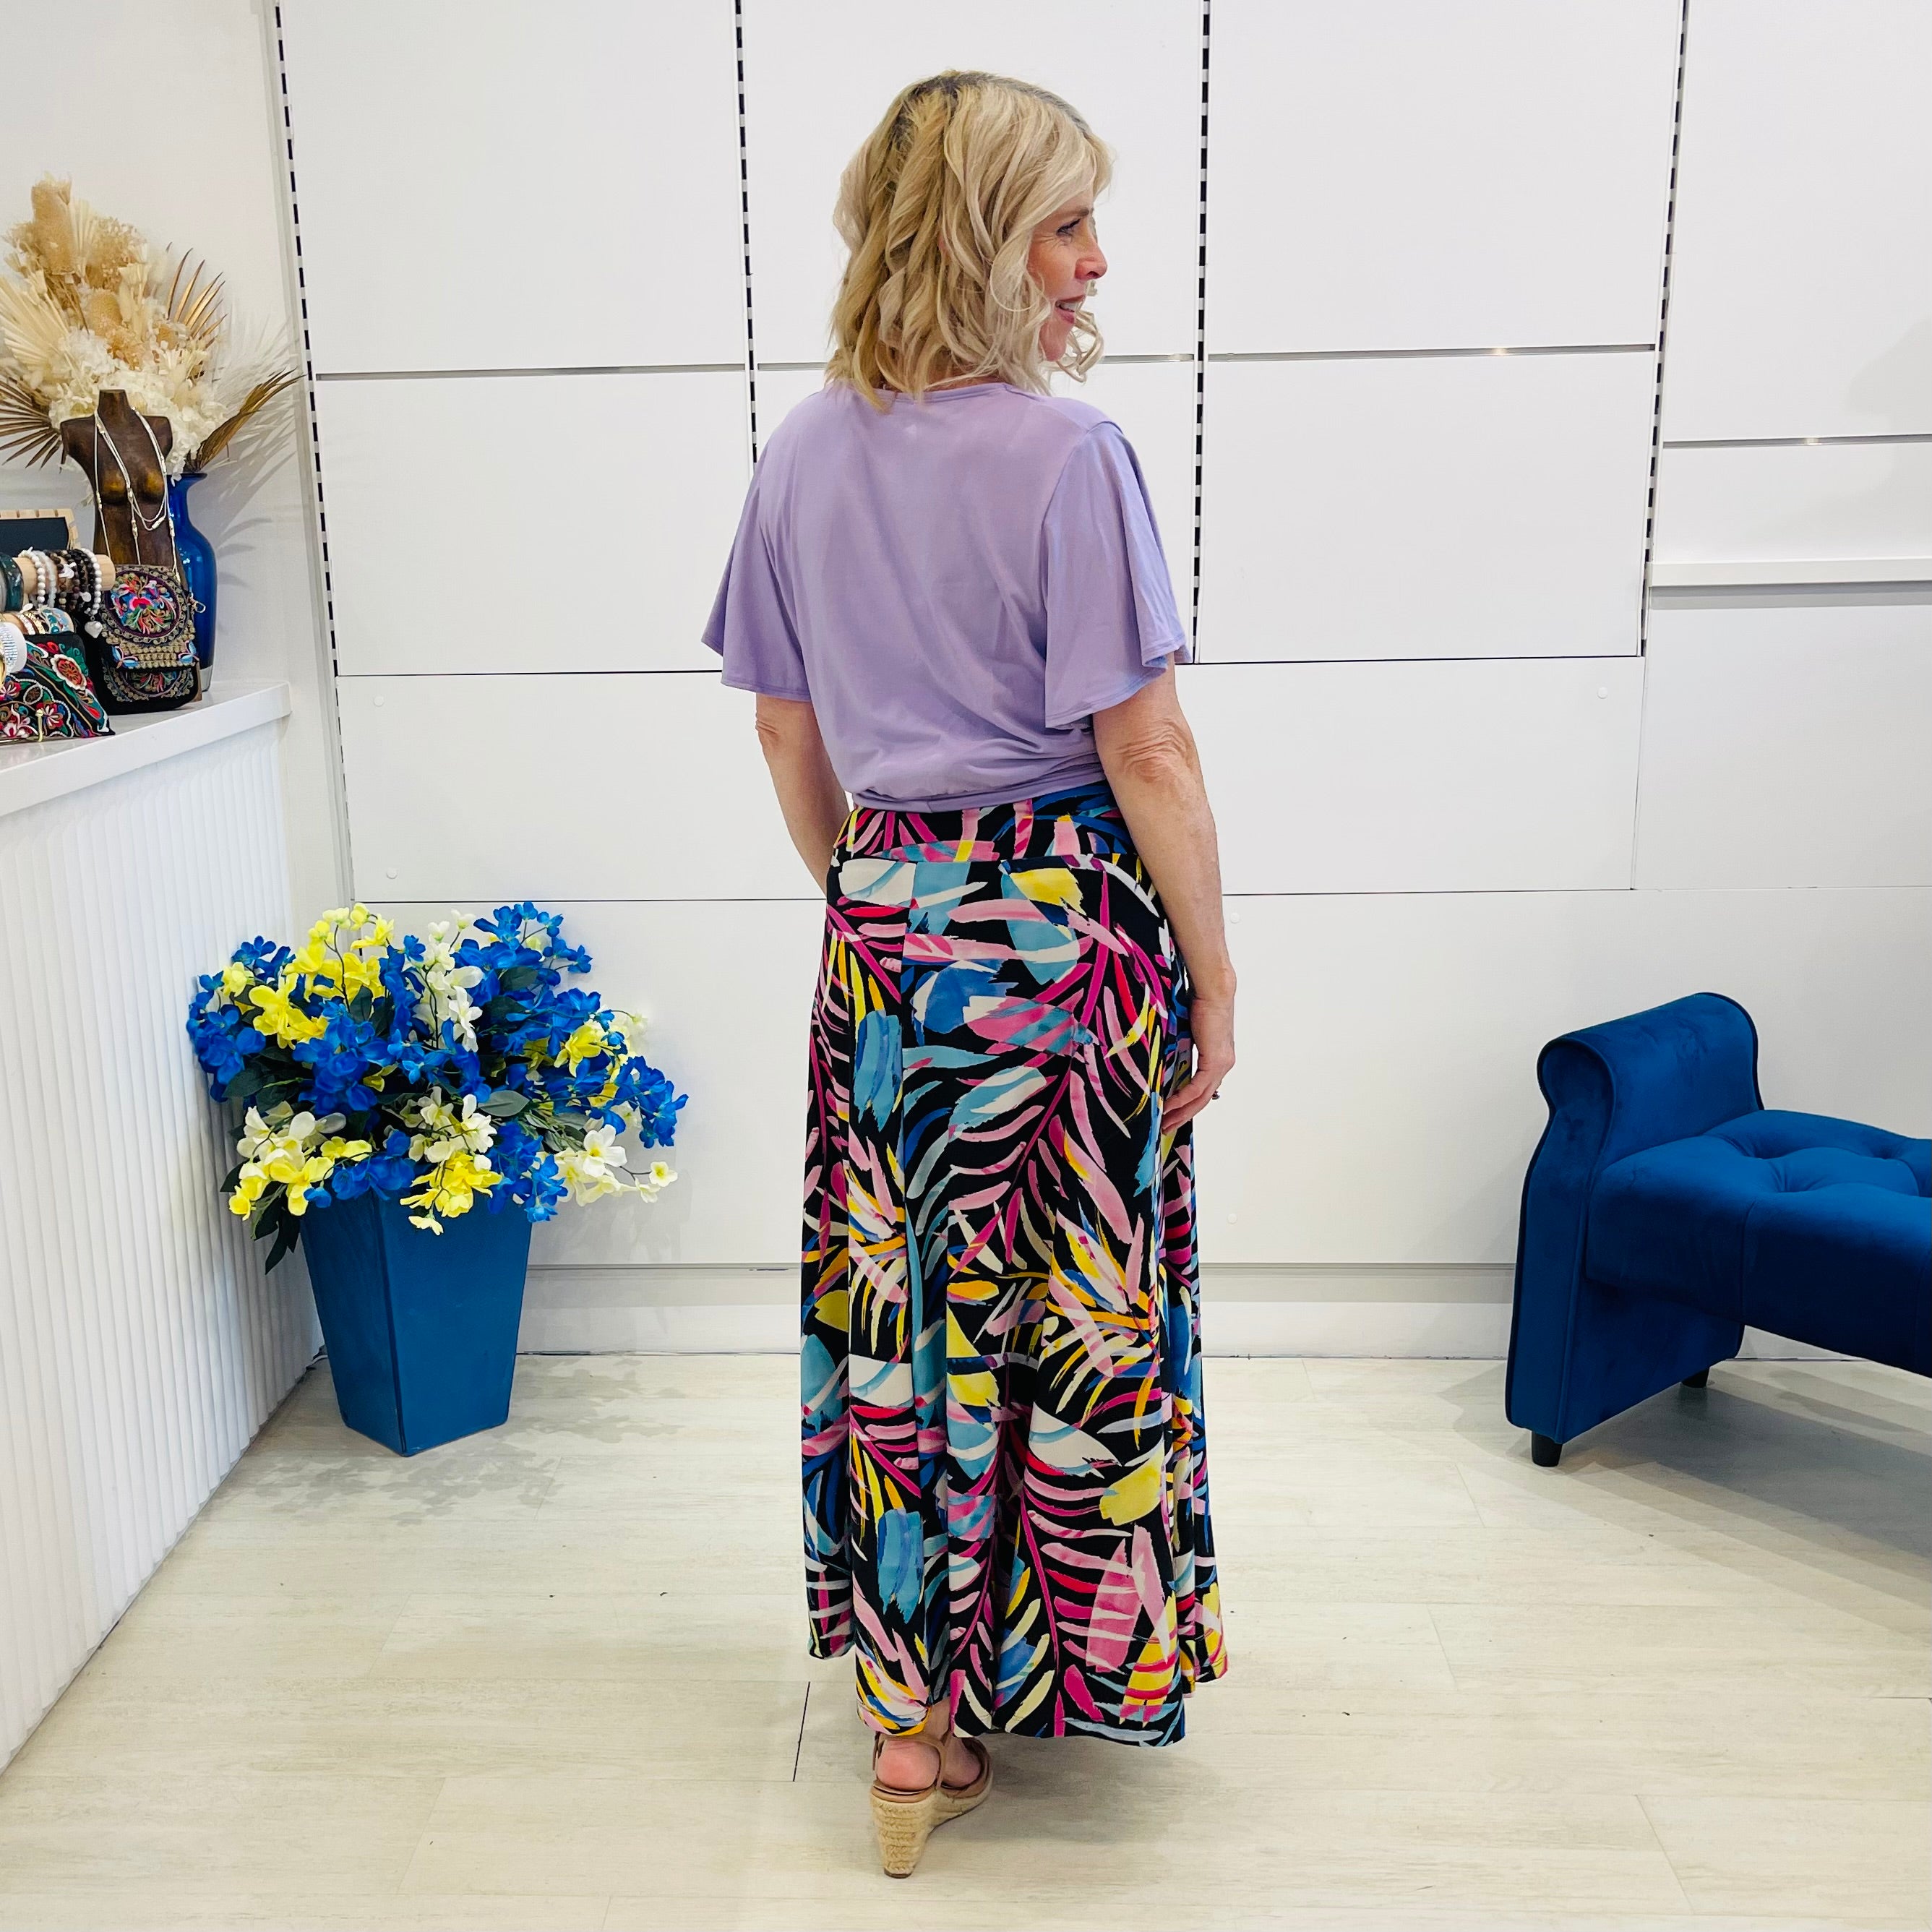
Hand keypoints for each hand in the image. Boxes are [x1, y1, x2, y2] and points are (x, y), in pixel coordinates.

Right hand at [1164, 985, 1233, 1132]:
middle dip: (1183, 1116)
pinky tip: (1168, 1106)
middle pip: (1202, 1099)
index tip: (1171, 1114)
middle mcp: (1224, 1065)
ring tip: (1164, 1123)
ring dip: (1181, 1112)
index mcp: (1219, 1059)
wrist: (1213, 991)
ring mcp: (1221, 1065)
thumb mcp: (1189, 1031)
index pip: (1203, 1089)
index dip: (1188, 1105)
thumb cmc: (1200, 1003)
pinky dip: (1182, 1099)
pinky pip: (1196, 1088)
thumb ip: (1183, 1047)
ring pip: (1200, 1098)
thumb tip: (1166, 1056)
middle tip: (1165, 1128)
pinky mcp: (1215, 1062)